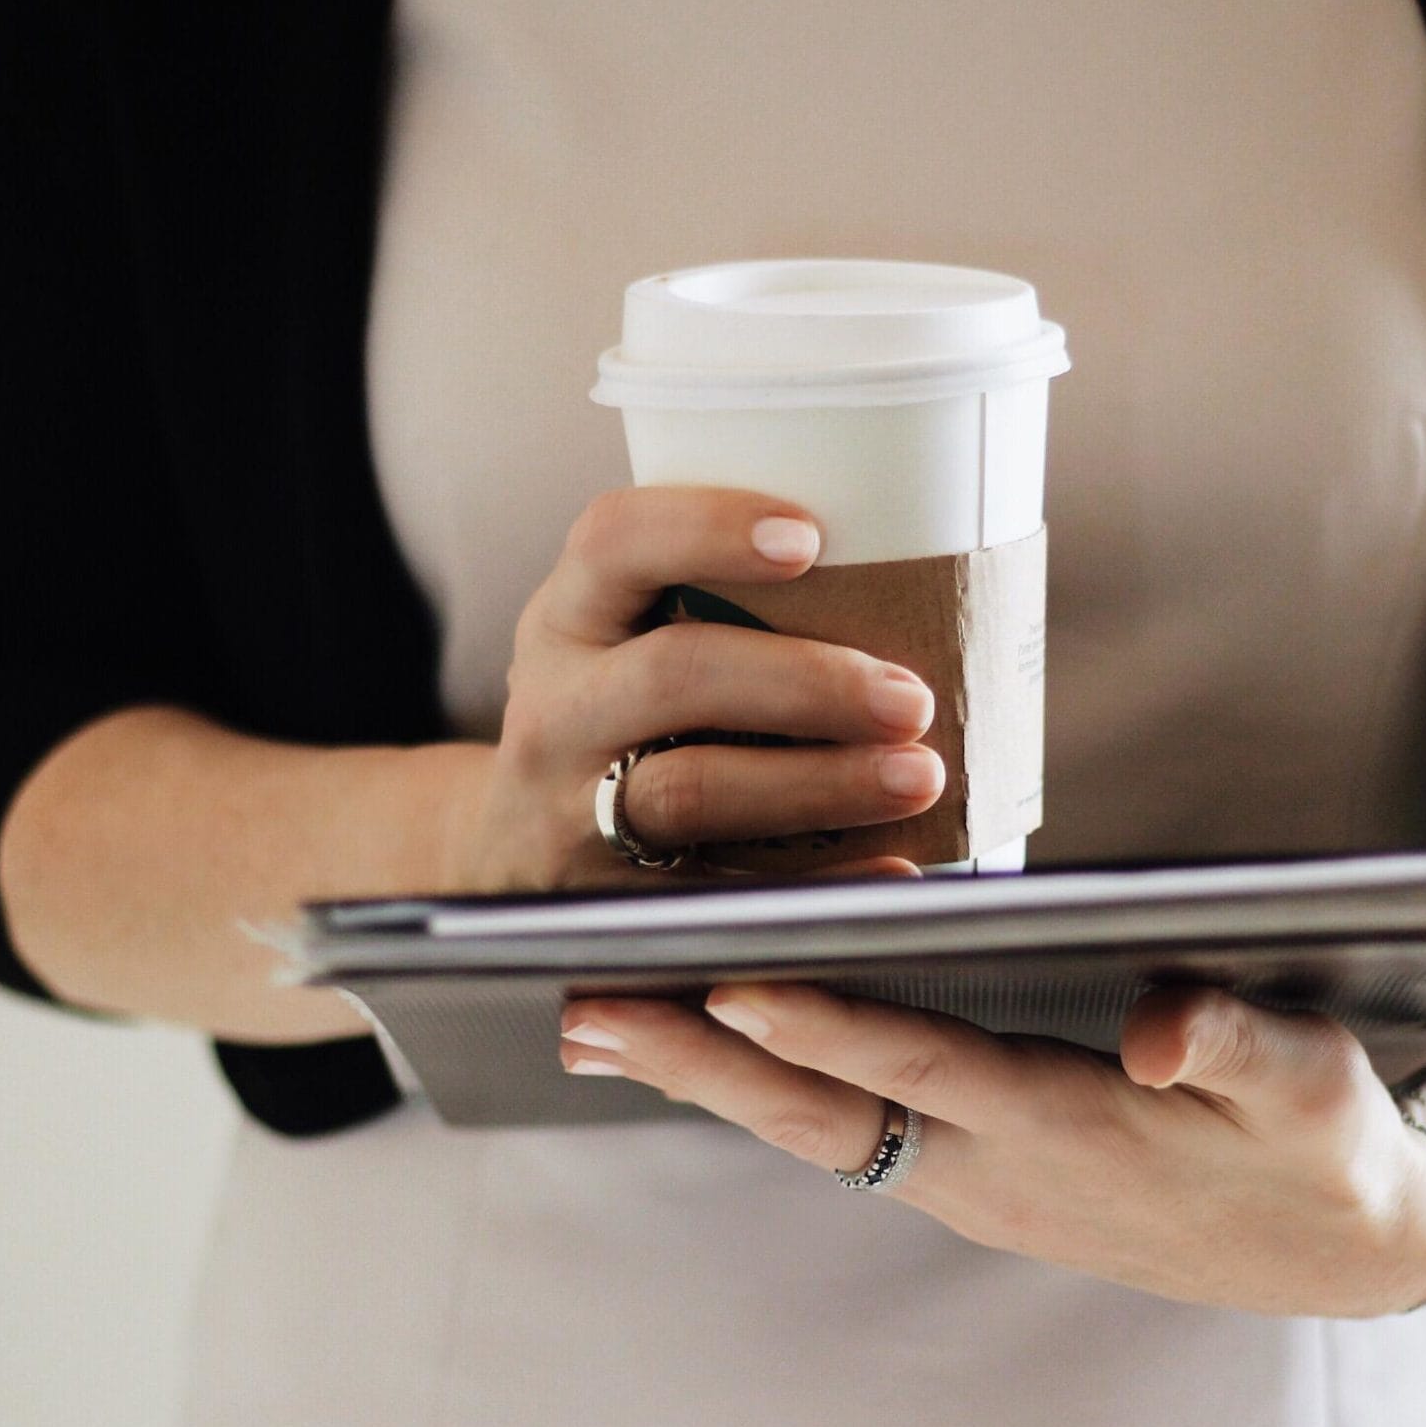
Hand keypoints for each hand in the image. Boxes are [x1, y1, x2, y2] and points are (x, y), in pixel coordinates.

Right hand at [449, 488, 944, 891]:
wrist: (507, 846)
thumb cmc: (615, 716)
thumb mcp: (620, 638)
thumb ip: (717, 603)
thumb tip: (917, 579)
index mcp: (569, 615)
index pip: (615, 541)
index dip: (708, 529)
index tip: (810, 538)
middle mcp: (559, 706)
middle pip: (674, 677)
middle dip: (805, 682)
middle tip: (909, 698)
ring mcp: (570, 807)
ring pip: (691, 790)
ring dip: (819, 783)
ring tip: (918, 776)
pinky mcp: (609, 897)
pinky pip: (717, 894)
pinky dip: (817, 883)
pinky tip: (891, 869)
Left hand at [557, 983, 1425, 1316]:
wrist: (1336, 1255)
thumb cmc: (1320, 1147)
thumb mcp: (1313, 1084)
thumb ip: (1235, 1042)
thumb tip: (1155, 1026)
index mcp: (1069, 1129)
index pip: (924, 1063)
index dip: (825, 1020)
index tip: (724, 977)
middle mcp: (996, 1169)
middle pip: (820, 1110)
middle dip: (697, 1058)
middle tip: (582, 1009)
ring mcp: (973, 1187)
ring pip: (812, 1127)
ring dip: (703, 1076)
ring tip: (595, 1020)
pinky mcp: (973, 1183)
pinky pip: (841, 1133)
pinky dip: (760, 1088)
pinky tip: (700, 1049)